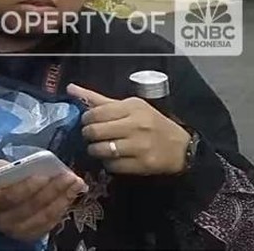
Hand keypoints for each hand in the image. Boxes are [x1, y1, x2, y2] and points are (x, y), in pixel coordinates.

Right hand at [0, 161, 86, 242]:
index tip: (46, 175)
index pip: (10, 196)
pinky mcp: (27, 236)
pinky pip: (48, 225)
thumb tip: (16, 165)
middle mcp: (1, 221)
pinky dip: (61, 210)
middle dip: (54, 190)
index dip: (29, 186)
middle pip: (32, 207)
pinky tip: (69, 197)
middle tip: (70, 177)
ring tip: (76, 185)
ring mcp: (15, 231)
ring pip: (43, 217)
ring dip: (63, 200)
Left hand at [68, 84, 190, 175]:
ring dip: (95, 150)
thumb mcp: (129, 106)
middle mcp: (136, 125)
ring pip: (101, 150)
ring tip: (99, 148)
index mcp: (132, 107)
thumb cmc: (152, 123)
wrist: (182, 148)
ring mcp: (140, 146)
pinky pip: (113, 166)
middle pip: (95, 131)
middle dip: (88, 135)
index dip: (86, 119)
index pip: (95, 113)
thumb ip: (99, 99)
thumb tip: (71, 88)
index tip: (88, 122)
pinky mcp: (142, 164)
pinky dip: (108, 163)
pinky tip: (112, 158)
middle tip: (91, 136)